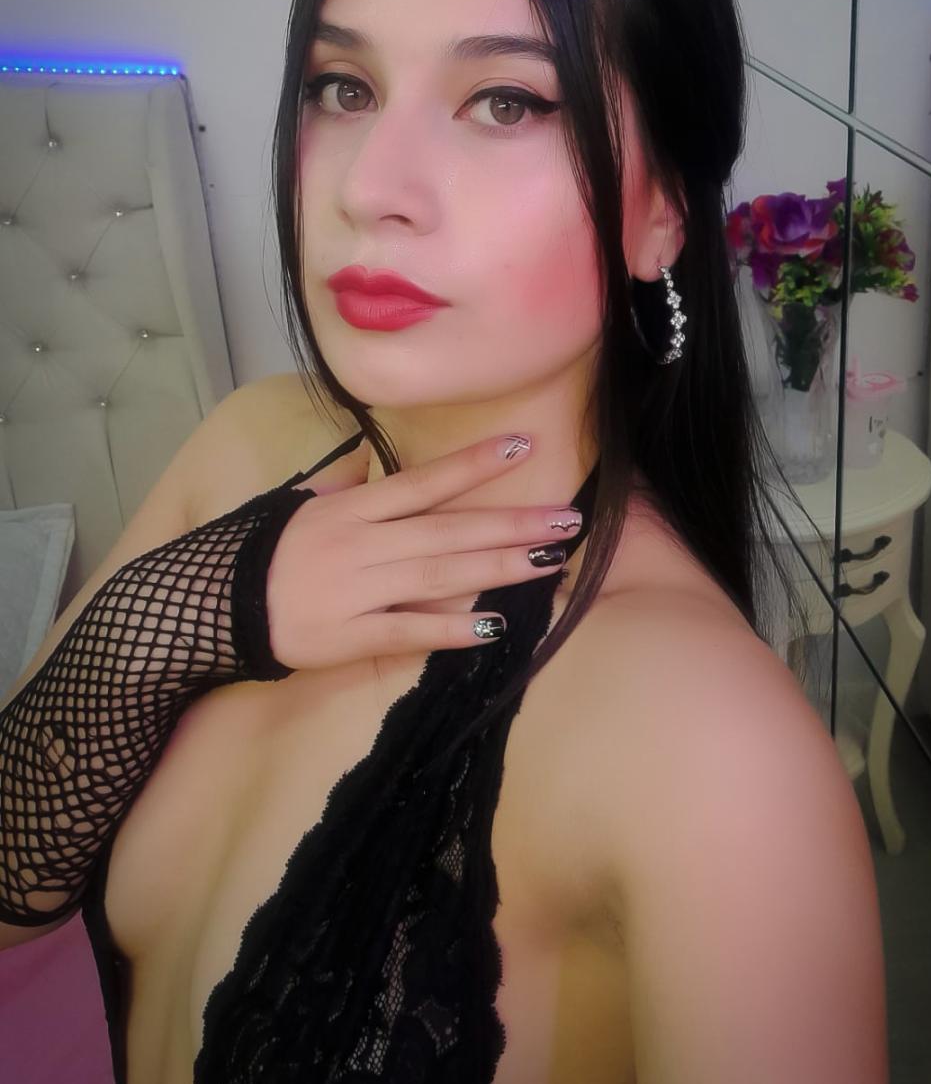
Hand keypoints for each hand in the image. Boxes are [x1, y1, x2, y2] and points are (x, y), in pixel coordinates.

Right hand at [265, 434, 580, 668]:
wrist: (209, 606)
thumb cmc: (260, 550)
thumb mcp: (301, 504)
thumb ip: (344, 482)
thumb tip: (365, 450)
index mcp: (354, 508)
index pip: (425, 481)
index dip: (475, 465)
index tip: (525, 448)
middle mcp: (364, 544)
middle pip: (450, 530)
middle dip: (512, 524)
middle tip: (567, 520)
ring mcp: (359, 590)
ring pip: (442, 576)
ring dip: (499, 569)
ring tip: (550, 563)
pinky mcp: (350, 636)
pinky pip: (409, 631)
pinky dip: (451, 629)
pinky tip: (494, 626)